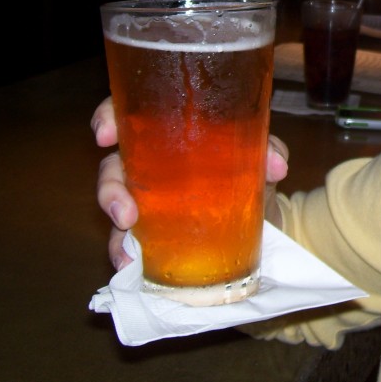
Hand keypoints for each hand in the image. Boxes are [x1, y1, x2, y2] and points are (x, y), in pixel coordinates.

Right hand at [91, 96, 290, 270]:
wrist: (264, 216)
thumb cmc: (252, 171)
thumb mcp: (261, 156)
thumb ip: (268, 149)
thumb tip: (275, 164)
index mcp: (170, 131)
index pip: (129, 115)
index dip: (108, 118)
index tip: (104, 135)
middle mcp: (150, 164)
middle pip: (113, 168)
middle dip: (109, 188)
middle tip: (125, 212)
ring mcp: (148, 200)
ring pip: (116, 207)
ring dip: (118, 232)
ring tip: (129, 251)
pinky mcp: (154, 232)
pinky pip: (128, 241)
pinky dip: (125, 254)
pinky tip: (131, 266)